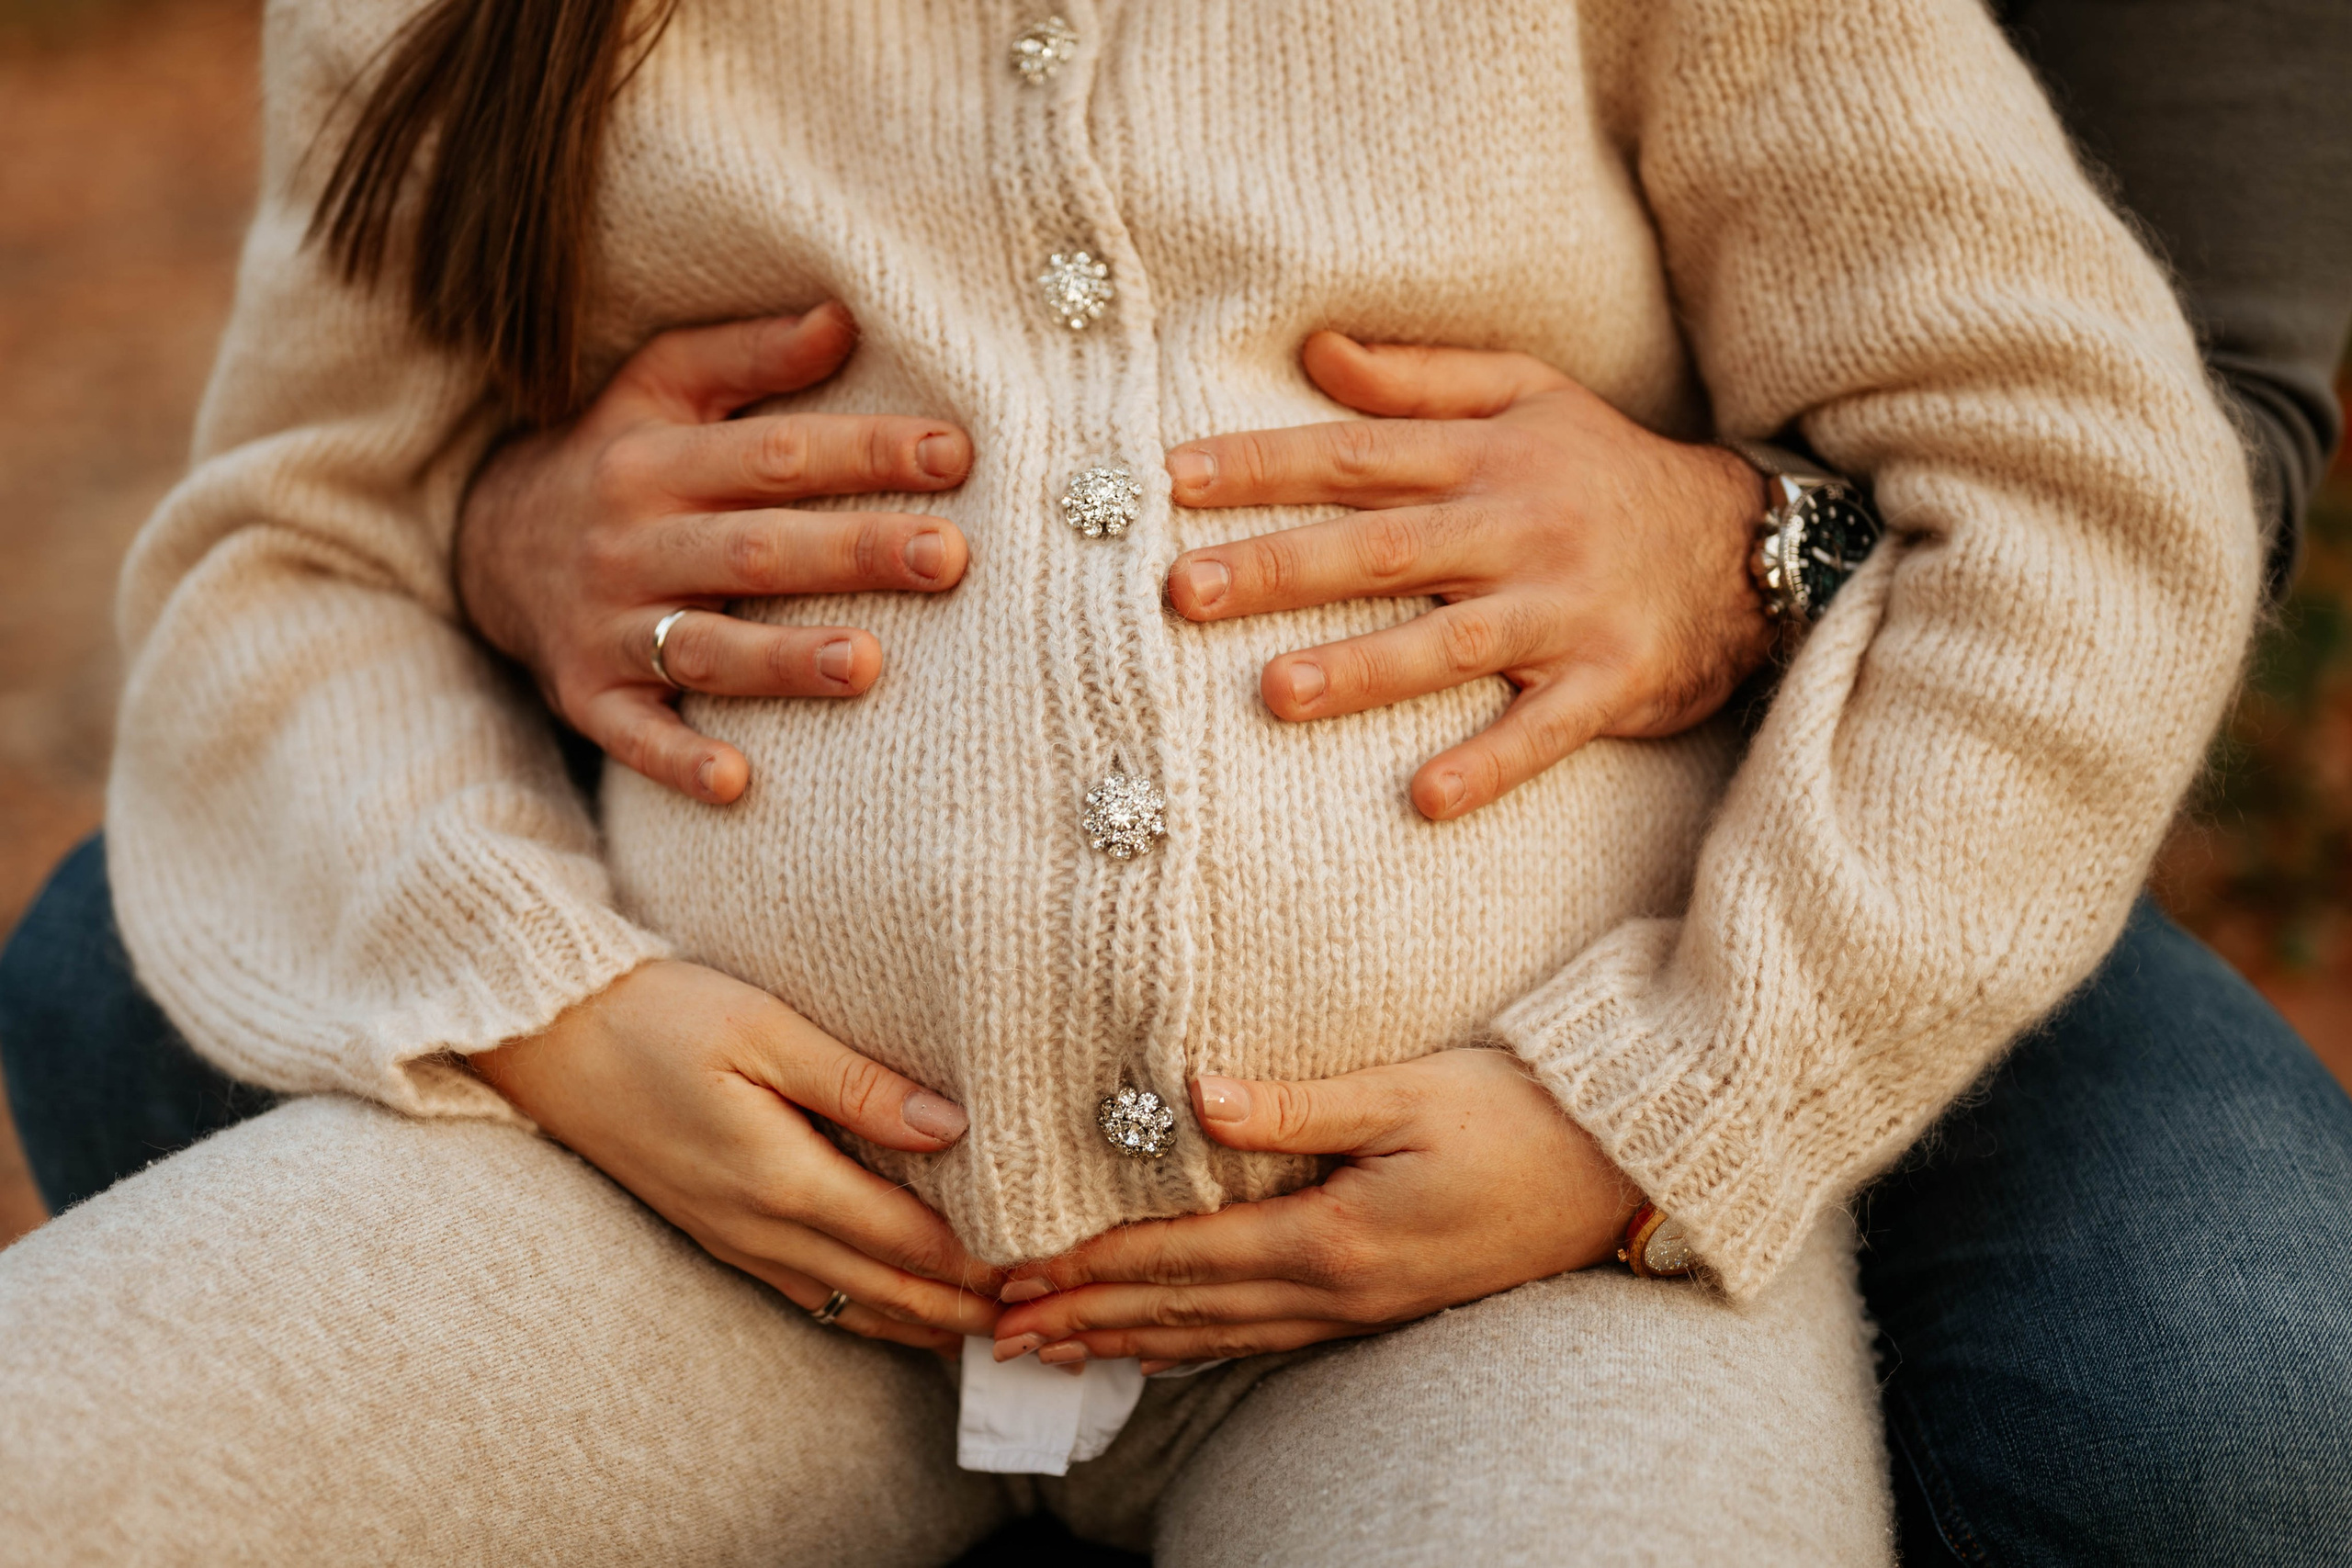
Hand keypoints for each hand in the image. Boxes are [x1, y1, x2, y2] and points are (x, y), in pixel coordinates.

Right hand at [457, 302, 974, 804]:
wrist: (485, 543)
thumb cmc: (615, 456)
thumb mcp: (660, 385)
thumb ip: (750, 355)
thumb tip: (845, 315)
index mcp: (656, 458)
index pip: (775, 453)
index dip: (865, 451)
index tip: (955, 454)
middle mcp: (630, 541)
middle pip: (754, 548)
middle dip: (853, 552)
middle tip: (948, 557)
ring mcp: (606, 626)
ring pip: (705, 645)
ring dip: (784, 661)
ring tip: (868, 664)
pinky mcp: (587, 697)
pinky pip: (634, 738)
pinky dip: (680, 761)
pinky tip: (738, 781)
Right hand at [472, 960, 1003, 1352]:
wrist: (548, 1039)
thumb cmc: (655, 1015)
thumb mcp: (762, 1027)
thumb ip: (859, 1082)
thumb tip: (949, 1124)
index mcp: (780, 1178)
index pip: (907, 1239)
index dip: (982, 1261)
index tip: (1047, 1266)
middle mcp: (760, 1227)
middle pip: (888, 1289)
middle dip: (967, 1307)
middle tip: (1042, 1314)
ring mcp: (736, 1239)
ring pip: (850, 1304)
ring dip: (924, 1321)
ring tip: (992, 1329)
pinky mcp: (720, 1233)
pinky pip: (810, 1293)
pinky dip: (868, 1312)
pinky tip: (901, 1313)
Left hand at [989, 1050, 1638, 1368]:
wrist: (1618, 1169)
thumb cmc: (1519, 1115)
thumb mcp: (1406, 1093)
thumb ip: (1293, 1104)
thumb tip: (1192, 1097)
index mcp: (1332, 1237)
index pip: (1180, 1258)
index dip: (1090, 1268)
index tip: (1016, 1277)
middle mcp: (1337, 1289)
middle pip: (1183, 1312)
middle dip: (1085, 1321)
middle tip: (999, 1334)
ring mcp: (1360, 1307)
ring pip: (1217, 1336)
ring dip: (1130, 1342)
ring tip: (1058, 1351)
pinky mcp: (1381, 1303)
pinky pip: (1265, 1336)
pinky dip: (1199, 1345)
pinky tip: (1169, 1347)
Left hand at [1164, 333, 1770, 820]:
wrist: (1748, 548)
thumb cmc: (1608, 471)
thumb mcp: (1529, 396)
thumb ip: (1420, 379)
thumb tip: (1315, 351)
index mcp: (1489, 458)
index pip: (1358, 455)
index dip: (1264, 465)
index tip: (1174, 478)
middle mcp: (1519, 528)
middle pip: (1385, 547)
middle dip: (1281, 567)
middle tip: (1185, 590)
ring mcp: (1564, 610)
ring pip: (1451, 642)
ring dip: (1364, 668)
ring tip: (1277, 692)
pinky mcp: (1608, 682)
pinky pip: (1543, 730)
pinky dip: (1489, 762)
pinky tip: (1426, 798)